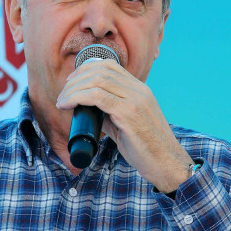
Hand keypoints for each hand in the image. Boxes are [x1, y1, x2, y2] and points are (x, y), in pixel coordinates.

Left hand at [56, 59, 192, 192]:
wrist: (168, 165)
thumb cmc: (146, 148)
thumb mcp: (127, 123)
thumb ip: (109, 112)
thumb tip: (86, 108)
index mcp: (139, 89)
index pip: (109, 65)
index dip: (85, 69)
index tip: (71, 83)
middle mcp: (138, 90)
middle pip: (100, 70)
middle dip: (75, 80)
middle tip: (62, 95)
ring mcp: (135, 100)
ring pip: (96, 81)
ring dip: (73, 90)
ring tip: (62, 102)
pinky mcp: (129, 113)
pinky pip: (97, 97)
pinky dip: (78, 98)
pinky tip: (68, 106)